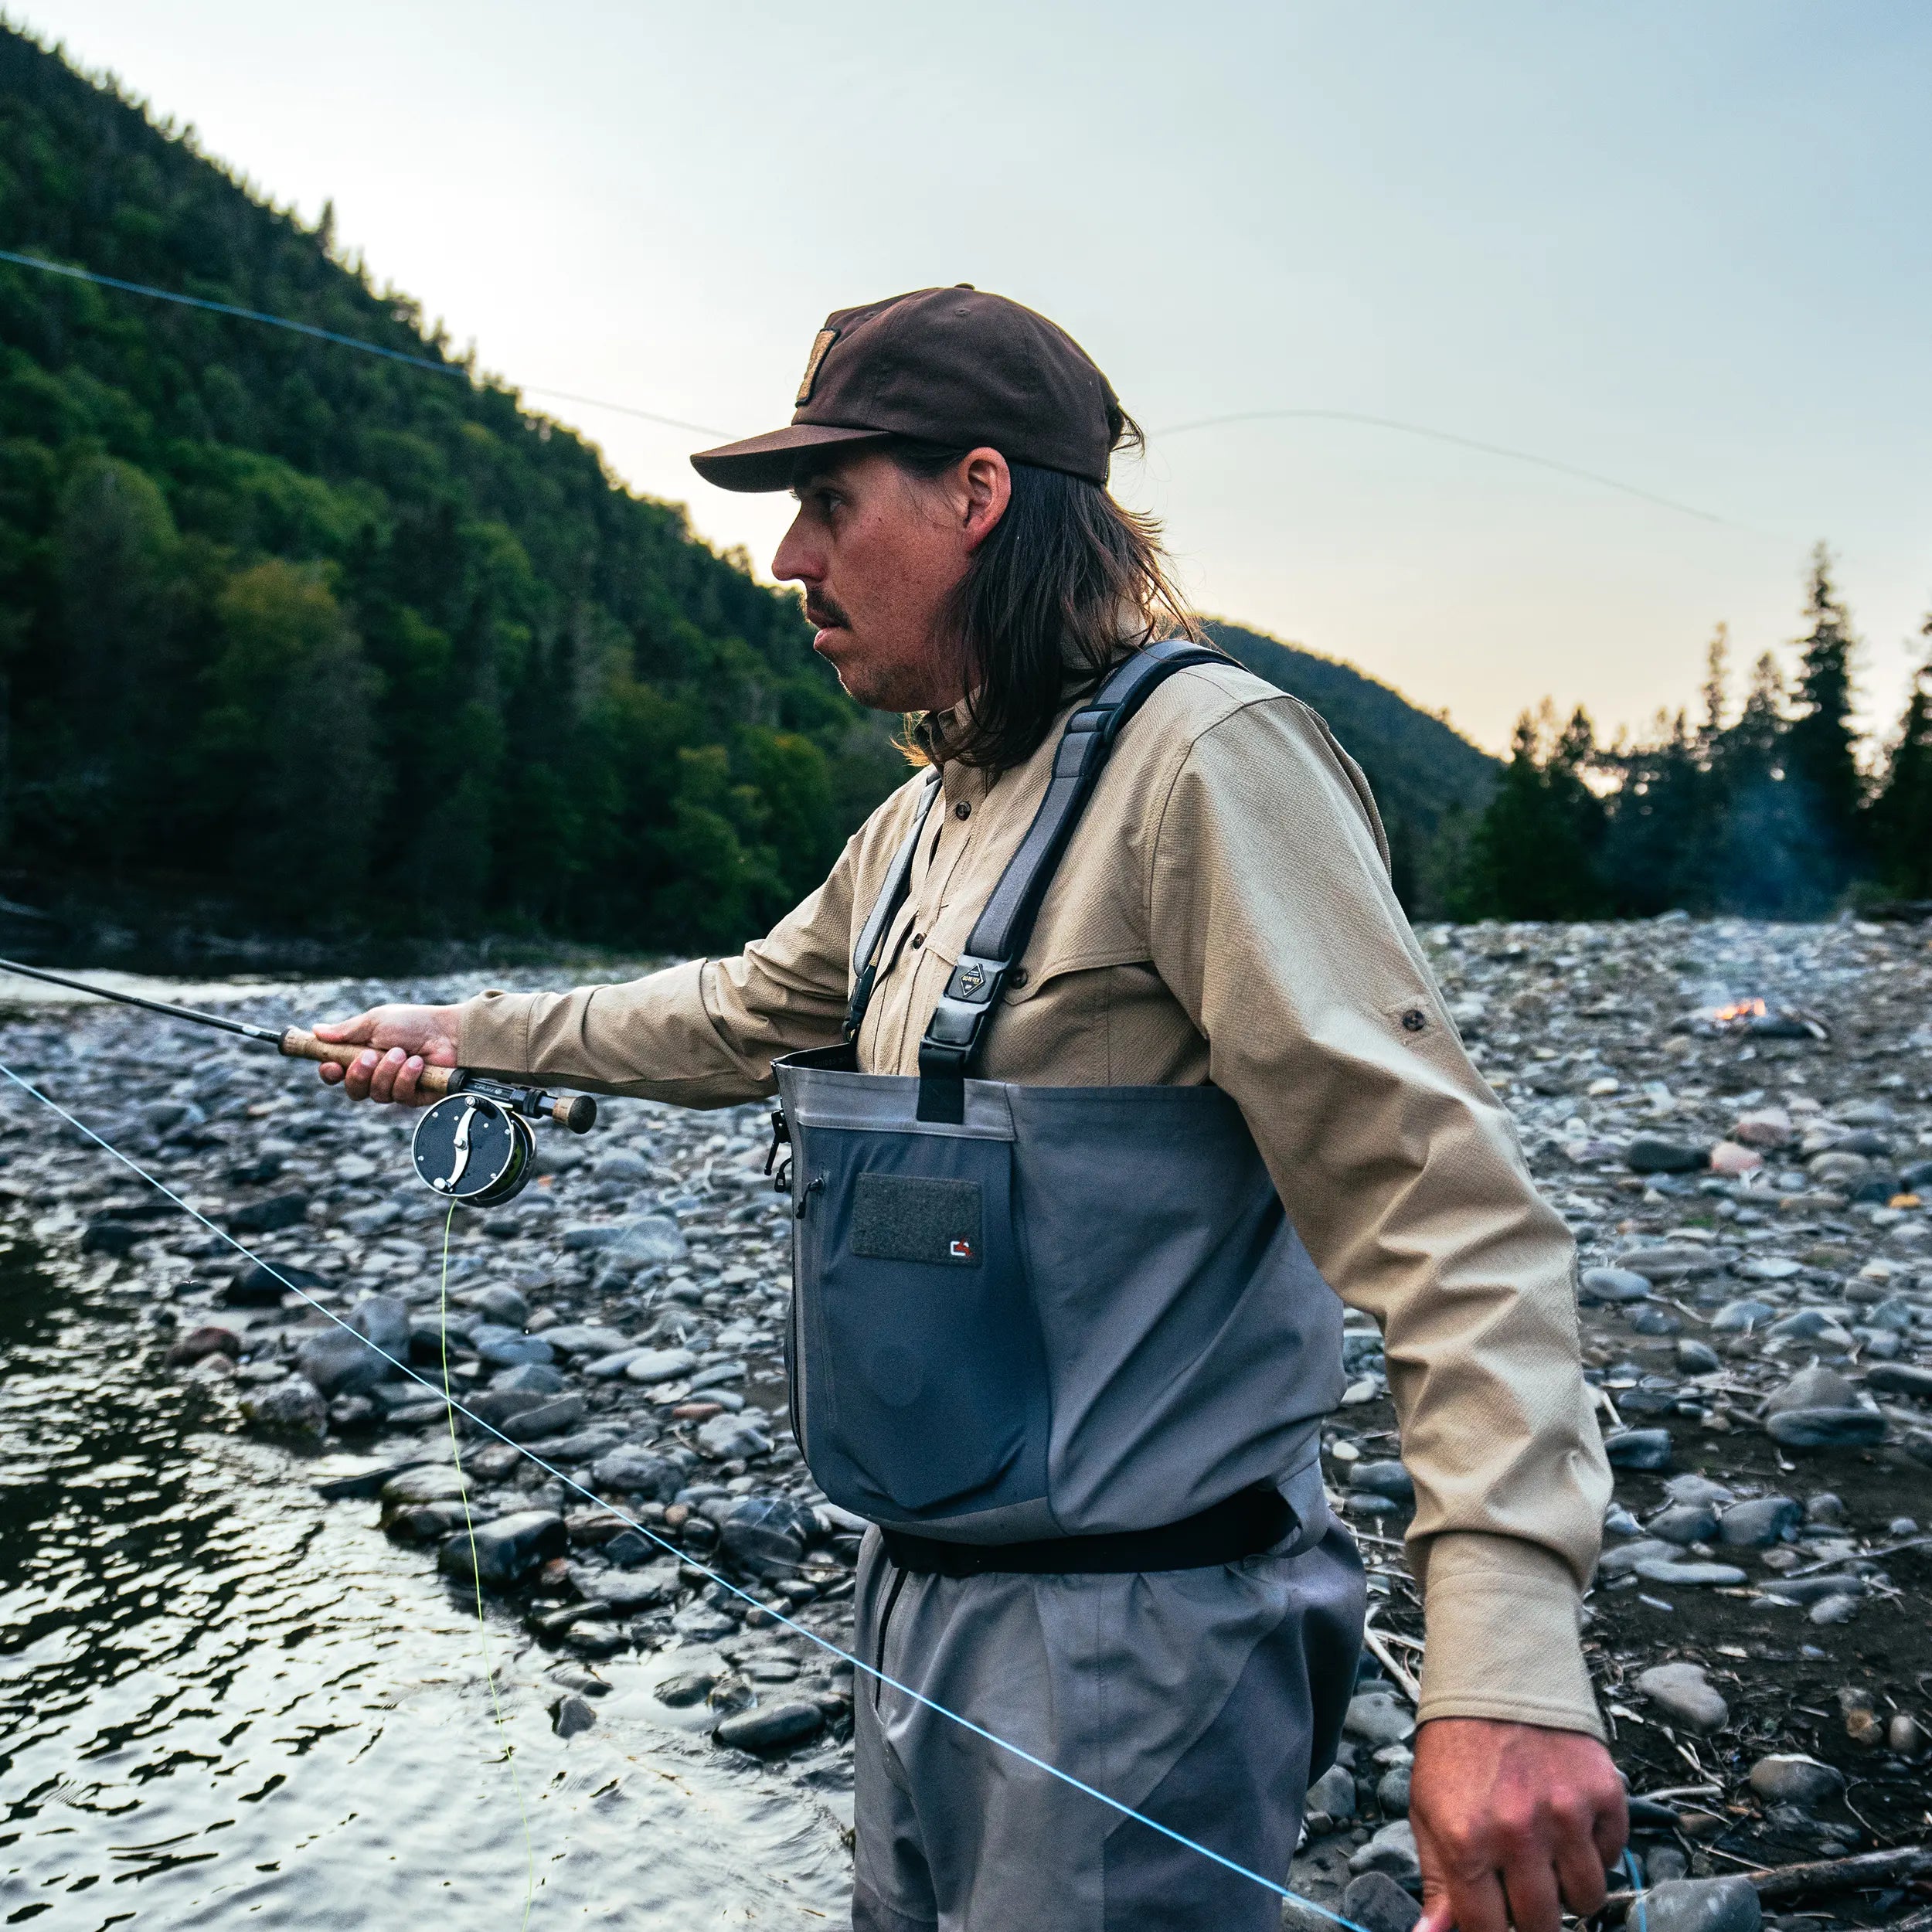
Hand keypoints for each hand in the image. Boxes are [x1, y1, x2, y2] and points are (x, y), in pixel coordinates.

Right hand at [311, 1004, 462, 1106]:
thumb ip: (347, 1030)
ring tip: (402, 1053)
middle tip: (371, 1056)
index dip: (329, 1073)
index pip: (336, 1073)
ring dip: (387, 1072)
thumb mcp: (376, 1021)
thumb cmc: (414, 1023)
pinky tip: (417, 1064)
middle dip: (359, 1074)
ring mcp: (395, 1086)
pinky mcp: (414, 1096)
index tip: (330, 1065)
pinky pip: (400, 1096)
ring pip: (376, 1094)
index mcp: (362, 1055)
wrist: (450, 1032)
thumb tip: (317, 1030)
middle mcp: (376, 1074)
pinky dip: (406, 1078)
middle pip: (353, 1090)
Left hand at [1410, 1717, 1626, 1931]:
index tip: (1495, 1921)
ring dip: (1569, 1889)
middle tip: (1523, 1890)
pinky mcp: (1602, 1793)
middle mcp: (1519, 1832)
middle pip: (1543, 1924)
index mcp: (1466, 1839)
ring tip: (1548, 1857)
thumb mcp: (1427, 1808)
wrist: (1495, 1676)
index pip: (1487, 1930)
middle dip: (1533, 1917)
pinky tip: (1570, 1825)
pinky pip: (1613, 1855)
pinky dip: (1596, 1850)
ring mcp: (1566, 1813)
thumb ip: (1436, 1880)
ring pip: (1587, 1898)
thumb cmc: (1457, 1743)